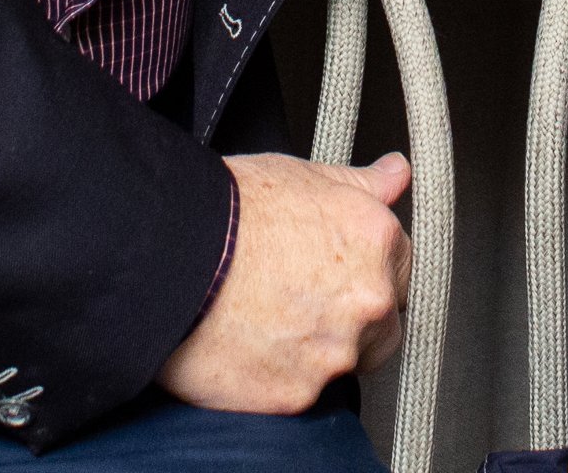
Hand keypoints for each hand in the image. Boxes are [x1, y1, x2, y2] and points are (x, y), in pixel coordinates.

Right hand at [157, 153, 410, 413]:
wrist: (168, 256)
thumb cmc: (227, 212)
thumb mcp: (302, 175)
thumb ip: (360, 183)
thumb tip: (395, 173)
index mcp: (376, 241)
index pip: (400, 266)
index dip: (363, 267)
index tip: (333, 270)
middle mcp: (370, 300)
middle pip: (382, 321)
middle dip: (351, 314)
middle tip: (297, 297)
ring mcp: (337, 352)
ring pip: (346, 362)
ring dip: (320, 350)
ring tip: (269, 321)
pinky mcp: (299, 394)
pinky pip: (303, 392)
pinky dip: (281, 377)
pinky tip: (251, 346)